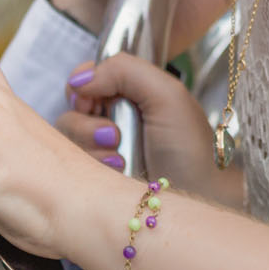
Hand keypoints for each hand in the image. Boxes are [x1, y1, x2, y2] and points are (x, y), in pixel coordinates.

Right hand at [54, 53, 225, 201]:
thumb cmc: (190, 148)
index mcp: (132, 92)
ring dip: (90, 143)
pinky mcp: (97, 176)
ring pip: (69, 136)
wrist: (199, 199)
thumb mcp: (166, 94)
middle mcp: (115, 117)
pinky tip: (117, 169)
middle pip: (73, 107)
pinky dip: (92, 164)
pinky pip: (73, 164)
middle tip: (113, 135)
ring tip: (119, 156)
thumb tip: (80, 79)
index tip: (91, 101)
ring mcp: (103, 148)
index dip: (83, 86)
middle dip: (87, 120)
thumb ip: (124, 70)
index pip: (88, 77)